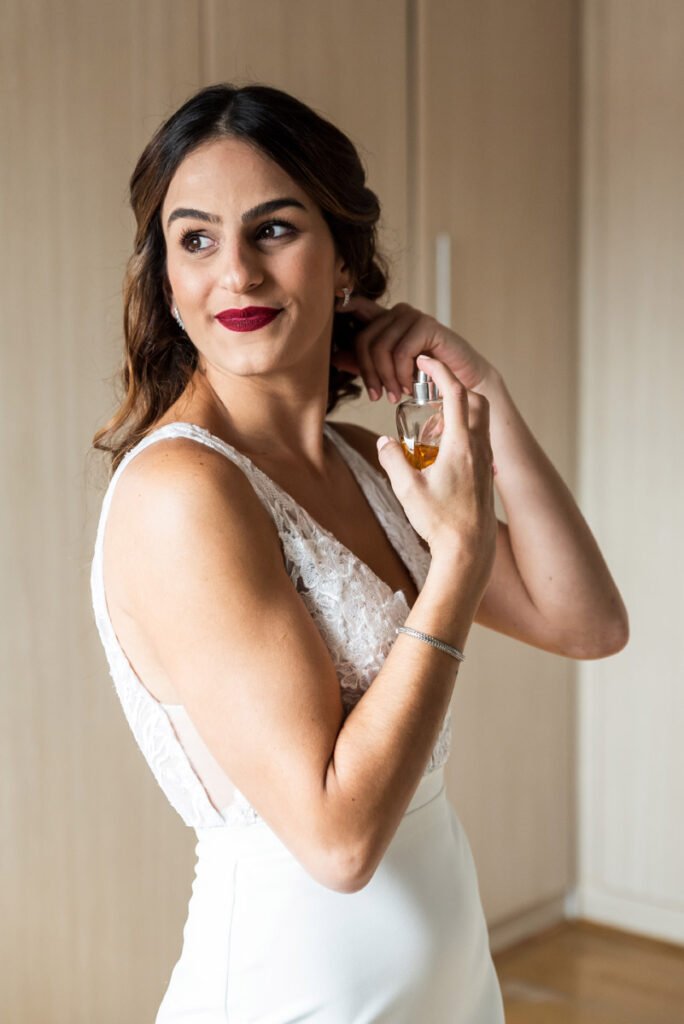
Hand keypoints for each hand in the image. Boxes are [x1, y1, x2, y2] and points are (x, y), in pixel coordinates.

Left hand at [333, 295, 493, 398]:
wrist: (463, 381)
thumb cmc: (426, 377)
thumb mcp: (390, 372)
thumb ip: (364, 364)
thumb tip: (335, 358)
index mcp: (385, 320)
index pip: (357, 306)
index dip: (343, 305)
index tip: (331, 309)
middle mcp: (396, 313)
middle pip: (364, 339)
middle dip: (368, 373)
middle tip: (378, 397)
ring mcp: (412, 317)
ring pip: (381, 347)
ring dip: (386, 378)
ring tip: (395, 396)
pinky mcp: (427, 325)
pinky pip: (401, 352)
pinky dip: (402, 374)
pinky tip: (409, 386)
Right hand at [376, 355, 496, 585]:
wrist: (469, 551)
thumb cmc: (440, 522)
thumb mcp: (406, 490)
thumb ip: (392, 460)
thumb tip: (383, 441)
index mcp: (462, 444)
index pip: (455, 393)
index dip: (440, 371)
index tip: (425, 361)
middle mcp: (479, 448)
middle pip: (476, 400)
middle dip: (454, 389)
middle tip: (429, 395)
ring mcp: (485, 461)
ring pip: (479, 420)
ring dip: (457, 414)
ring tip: (429, 430)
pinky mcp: (484, 474)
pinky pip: (477, 440)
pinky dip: (461, 433)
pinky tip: (439, 452)